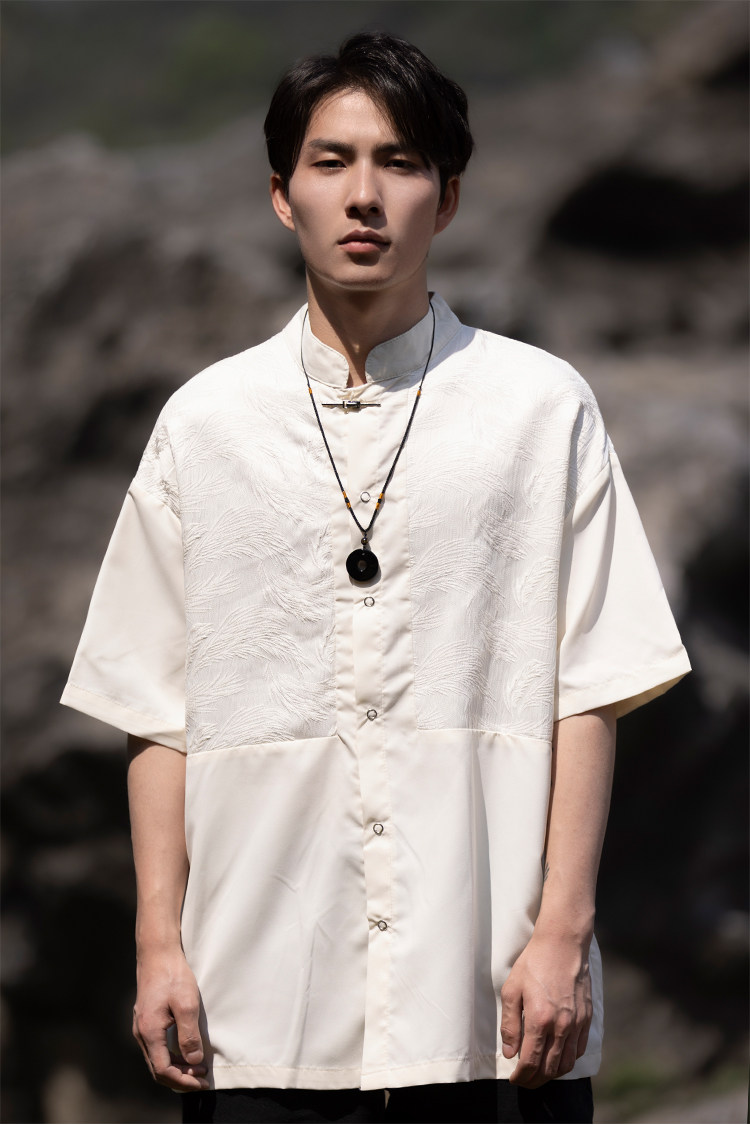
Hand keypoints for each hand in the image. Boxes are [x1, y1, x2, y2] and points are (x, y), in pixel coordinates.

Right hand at [132, 947, 209, 1091]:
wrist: (157, 953)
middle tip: (202, 1077)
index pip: (163, 1070)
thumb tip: (193, 1062)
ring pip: (156, 1059)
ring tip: (197, 1067)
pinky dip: (170, 1056)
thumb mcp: (187, 1004)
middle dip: (180, 1078)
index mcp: (149, 1032)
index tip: (202, 1081)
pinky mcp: (145, 1020)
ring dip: (176, 1068)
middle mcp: (141, 1033)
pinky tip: (185, 1051)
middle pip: (157, 1069)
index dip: (183, 1080)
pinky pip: (156, 1048)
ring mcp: (141, 1027)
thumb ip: (189, 1035)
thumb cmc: (173, 975)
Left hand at [500, 931, 592, 1087]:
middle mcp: (561, 1026)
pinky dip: (567, 1061)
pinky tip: (557, 1058)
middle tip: (524, 1080)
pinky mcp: (587, 1018)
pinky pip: (579, 1050)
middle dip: (535, 1080)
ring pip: (566, 1064)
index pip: (530, 1062)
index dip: (521, 1076)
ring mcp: (577, 1023)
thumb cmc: (533, 963)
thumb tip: (510, 1053)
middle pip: (549, 1069)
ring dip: (552, 1074)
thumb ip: (510, 1024)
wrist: (562, 944)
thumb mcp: (512, 989)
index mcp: (540, 1019)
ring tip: (539, 1074)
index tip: (514, 1079)